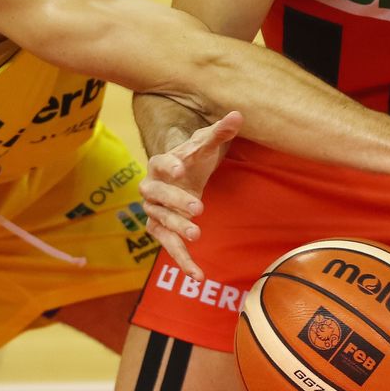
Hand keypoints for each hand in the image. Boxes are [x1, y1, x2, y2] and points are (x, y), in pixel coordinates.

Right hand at [139, 111, 243, 280]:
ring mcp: (155, 211)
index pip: (160, 163)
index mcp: (162, 163)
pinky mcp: (162, 230)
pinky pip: (168, 246)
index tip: (178, 168)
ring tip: (197, 235)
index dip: (168, 165)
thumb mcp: (206, 144)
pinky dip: (182, 261)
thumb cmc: (192, 158)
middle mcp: (152, 188)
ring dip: (176, 230)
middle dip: (175, 202)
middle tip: (198, 208)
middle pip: (156, 195)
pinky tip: (198, 275)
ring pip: (159, 222)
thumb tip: (238, 115)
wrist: (180, 174)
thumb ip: (221, 132)